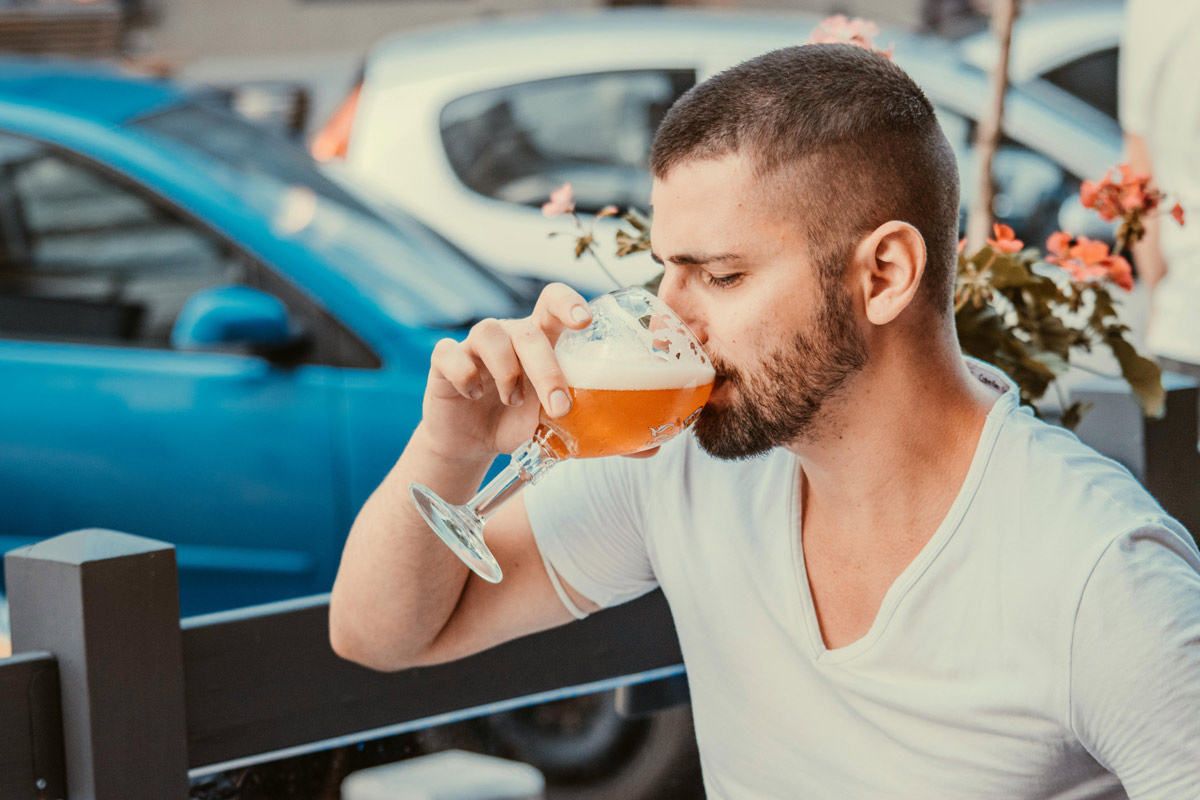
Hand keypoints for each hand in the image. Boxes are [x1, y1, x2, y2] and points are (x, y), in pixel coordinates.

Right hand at [419, 283, 592, 461]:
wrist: (473, 443)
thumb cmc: (516, 422)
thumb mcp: (548, 419)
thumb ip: (571, 411)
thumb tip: (604, 419)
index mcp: (539, 339)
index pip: (553, 303)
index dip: (569, 304)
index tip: (585, 322)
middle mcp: (508, 335)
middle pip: (528, 332)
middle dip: (547, 370)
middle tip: (559, 407)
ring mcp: (474, 345)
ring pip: (489, 333)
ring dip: (506, 372)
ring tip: (511, 400)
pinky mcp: (443, 361)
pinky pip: (450, 353)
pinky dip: (465, 375)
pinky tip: (472, 395)